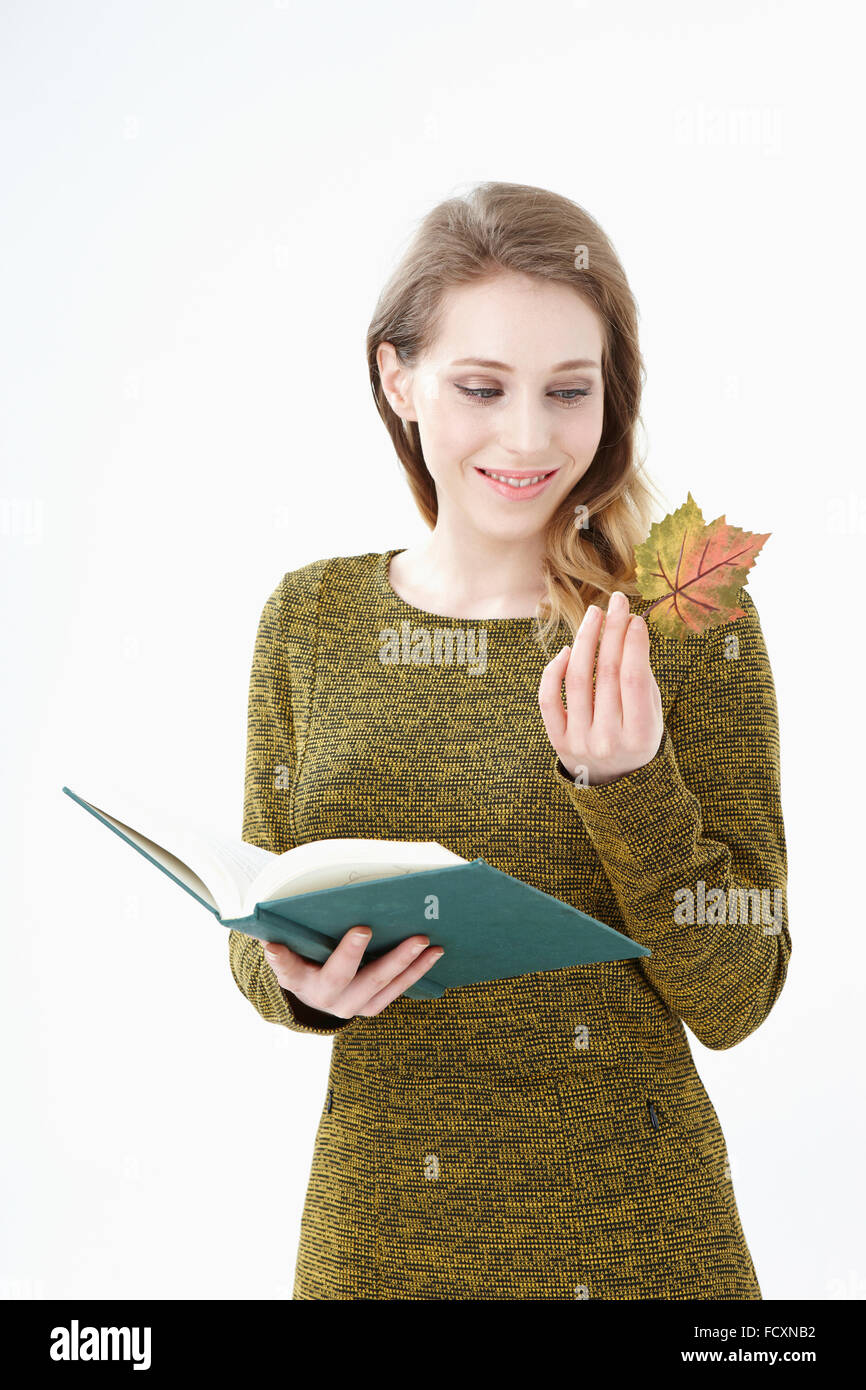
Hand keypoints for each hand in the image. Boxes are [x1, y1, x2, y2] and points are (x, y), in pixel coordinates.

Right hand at [262, 927, 443, 1019]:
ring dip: (401, 962)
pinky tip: (434, 952)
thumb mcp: (291, 948)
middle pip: (339, 976)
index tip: (272, 945)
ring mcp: (351, 1005)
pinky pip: (397, 989)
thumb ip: (286, 937)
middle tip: (363, 928)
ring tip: (422, 940)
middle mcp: (323, 997)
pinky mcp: (372, 1006)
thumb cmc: (305, 958)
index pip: (285, 967)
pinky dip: (416, 971)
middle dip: (351, 953)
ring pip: (377, 985)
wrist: (318, 994)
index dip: (280, 959)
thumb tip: (271, 922)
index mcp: (297, 979)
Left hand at [538, 589, 663, 785]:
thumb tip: (629, 626)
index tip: (636, 618)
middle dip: (612, 632)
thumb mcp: (651, 715)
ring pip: (577, 680)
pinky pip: (549, 698)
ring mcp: (580, 741)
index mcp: (641, 736)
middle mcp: (608, 741)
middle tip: (617, 602)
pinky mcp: (557, 739)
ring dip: (586, 641)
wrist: (611, 780)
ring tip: (594, 615)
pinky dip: (554, 671)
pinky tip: (568, 649)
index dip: (634, 644)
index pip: (635, 680)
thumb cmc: (635, 736)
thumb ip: (642, 678)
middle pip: (607, 674)